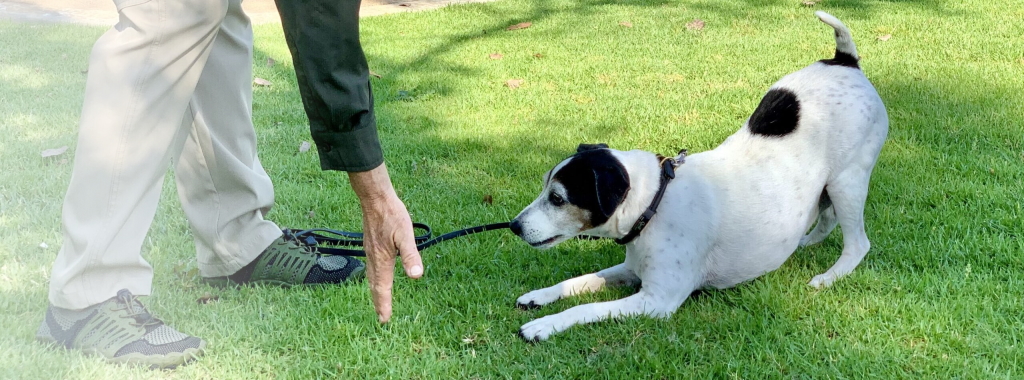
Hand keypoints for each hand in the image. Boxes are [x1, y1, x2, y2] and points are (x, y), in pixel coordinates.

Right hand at [349, 163, 422, 322]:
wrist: (375, 198)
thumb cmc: (392, 215)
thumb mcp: (405, 235)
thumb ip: (411, 255)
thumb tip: (416, 275)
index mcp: (382, 260)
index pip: (383, 287)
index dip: (384, 304)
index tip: (384, 319)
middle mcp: (373, 258)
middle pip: (375, 285)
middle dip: (379, 302)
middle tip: (381, 317)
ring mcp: (370, 251)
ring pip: (371, 277)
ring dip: (376, 291)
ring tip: (379, 300)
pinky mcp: (370, 244)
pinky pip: (371, 267)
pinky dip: (373, 278)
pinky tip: (378, 274)